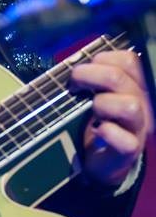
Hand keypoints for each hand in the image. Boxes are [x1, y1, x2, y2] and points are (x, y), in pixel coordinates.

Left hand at [70, 49, 152, 186]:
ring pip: (129, 106)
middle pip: (120, 78)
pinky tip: (96, 130)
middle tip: (74, 83)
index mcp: (134, 85)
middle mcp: (141, 103)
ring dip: (102, 104)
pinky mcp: (130, 150)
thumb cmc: (98, 118)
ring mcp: (138, 128)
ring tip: (91, 110)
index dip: (103, 58)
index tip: (83, 67)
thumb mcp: (98, 93)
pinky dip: (108, 132)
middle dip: (89, 75)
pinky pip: (125, 140)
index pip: (129, 60)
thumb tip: (75, 62)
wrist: (103, 158)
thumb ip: (94, 76)